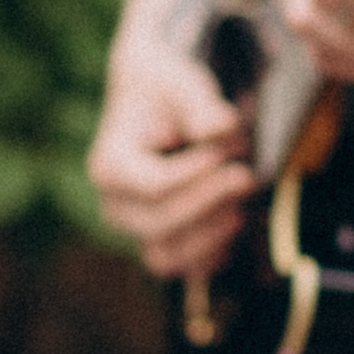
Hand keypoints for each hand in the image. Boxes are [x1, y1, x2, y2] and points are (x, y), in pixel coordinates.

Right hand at [88, 42, 256, 279]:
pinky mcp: (163, 242)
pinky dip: (212, 255)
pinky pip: (184, 268)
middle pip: (160, 224)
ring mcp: (138, 229)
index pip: (154, 187)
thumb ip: (201, 106)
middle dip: (209, 202)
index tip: (227, 150)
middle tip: (245, 174)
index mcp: (109, 166)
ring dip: (211, 236)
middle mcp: (117, 205)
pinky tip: (237, 223)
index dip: (197, 175)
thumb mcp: (182, 86)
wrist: (161, 103)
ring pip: (167, 257)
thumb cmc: (169, 92)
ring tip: (242, 205)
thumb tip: (219, 128)